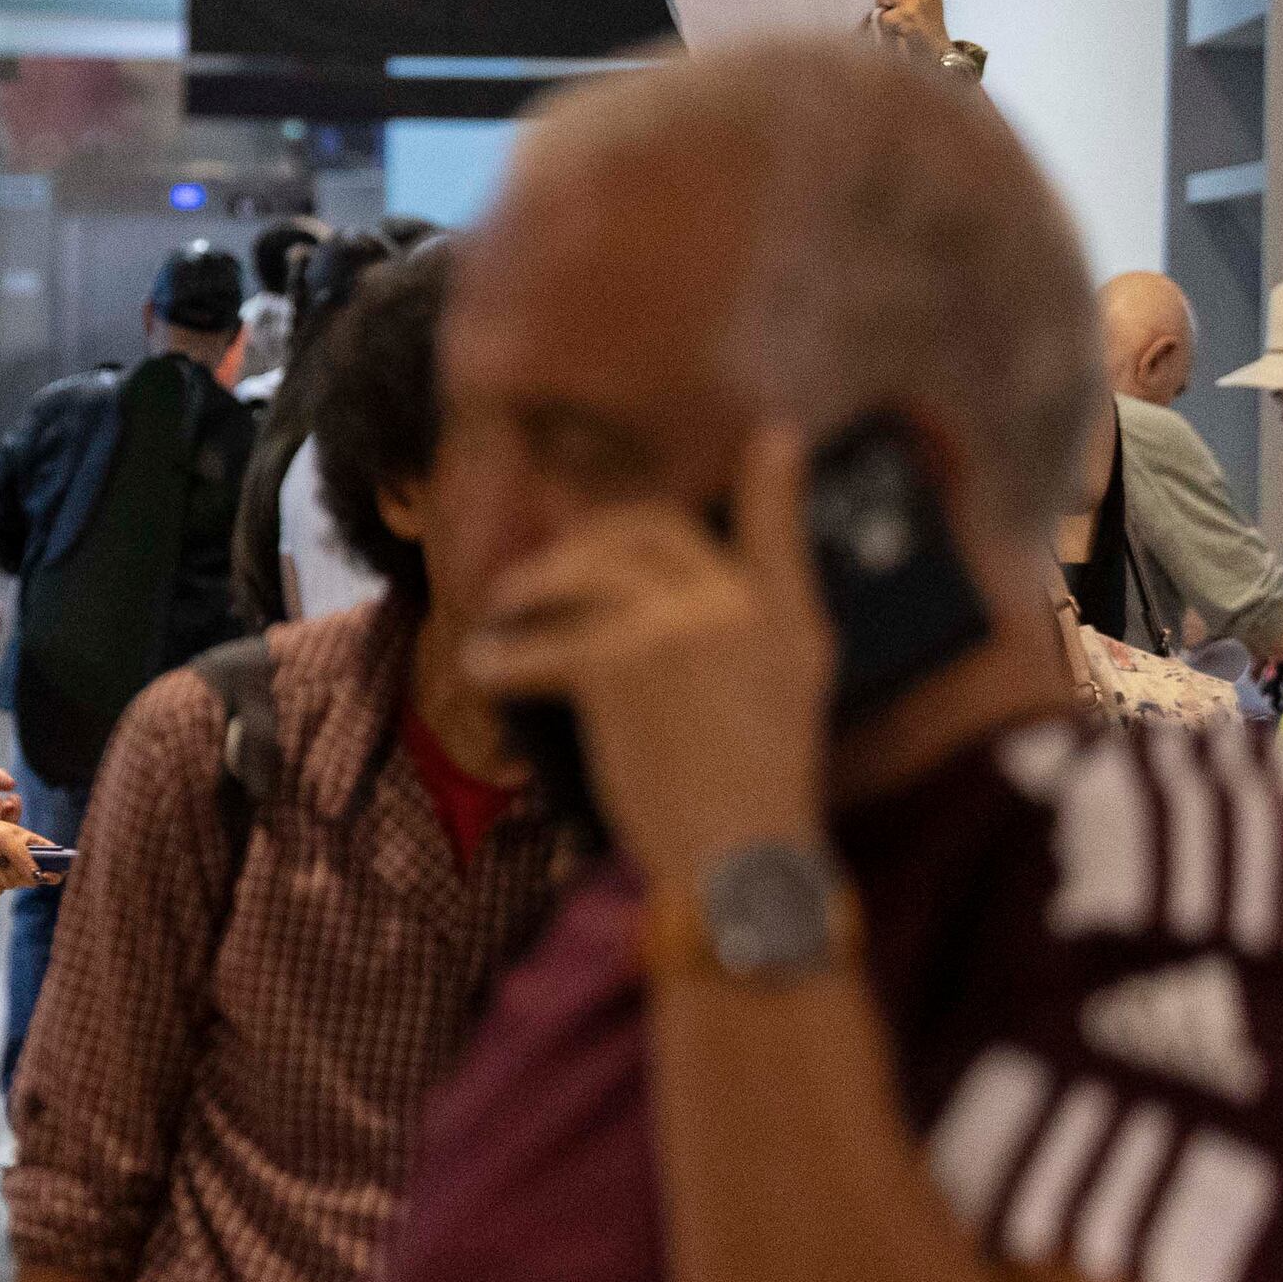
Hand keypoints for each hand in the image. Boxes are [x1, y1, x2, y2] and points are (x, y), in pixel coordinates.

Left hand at [0, 812, 54, 893]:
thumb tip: (37, 877)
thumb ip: (23, 857)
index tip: (49, 874)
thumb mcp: (5, 838)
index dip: (56, 869)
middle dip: (15, 870)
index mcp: (30, 844)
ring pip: (11, 885)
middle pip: (33, 879)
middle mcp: (21, 860)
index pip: (53, 859)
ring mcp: (7, 872)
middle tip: (1, 858)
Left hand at [461, 422, 830, 892]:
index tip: (774, 433)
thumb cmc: (762, 787)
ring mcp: (670, 626)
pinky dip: (507, 660)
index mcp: (782, 614)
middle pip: (650, 533)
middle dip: (591, 536)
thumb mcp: (797, 693)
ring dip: (533, 585)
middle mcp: (730, 605)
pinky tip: (485, 668)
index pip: (776, 529)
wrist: (740, 848)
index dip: (773, 480)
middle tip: (552, 563)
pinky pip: (545, 646)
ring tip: (501, 607)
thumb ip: (772, 626)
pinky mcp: (614, 664)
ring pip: (588, 573)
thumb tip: (738, 591)